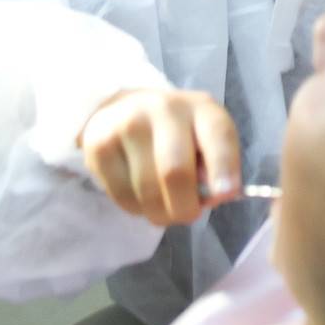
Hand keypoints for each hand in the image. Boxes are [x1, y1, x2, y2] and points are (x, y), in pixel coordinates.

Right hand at [77, 87, 242, 225]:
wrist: (125, 110)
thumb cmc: (178, 134)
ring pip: (146, 190)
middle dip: (184, 207)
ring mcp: (127, 123)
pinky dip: (135, 208)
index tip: (225, 193)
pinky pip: (121, 195)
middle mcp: (164, 109)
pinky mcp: (98, 144)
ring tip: (163, 207)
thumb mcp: (206, 141)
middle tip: (187, 215)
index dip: (224, 167)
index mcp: (202, 108)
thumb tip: (213, 196)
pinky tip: (140, 196)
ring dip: (159, 213)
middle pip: (175, 172)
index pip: (217, 135)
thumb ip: (216, 167)